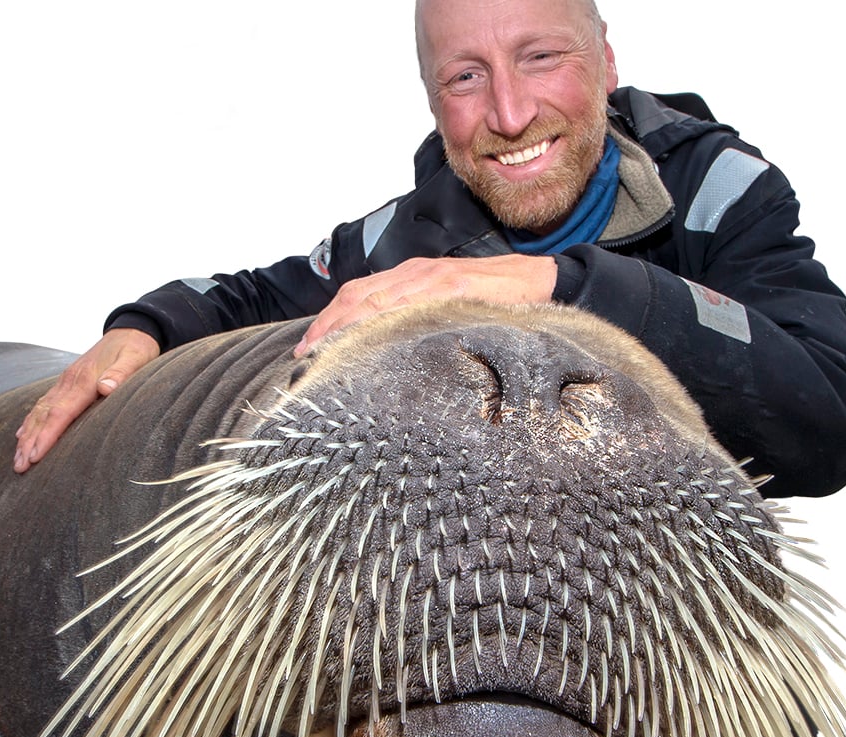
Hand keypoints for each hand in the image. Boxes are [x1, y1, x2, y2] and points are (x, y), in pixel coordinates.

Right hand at [13, 328, 158, 472]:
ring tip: (17, 459)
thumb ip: (121, 373)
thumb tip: (106, 387)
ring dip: (26, 435)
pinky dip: (31, 421)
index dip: (47, 435)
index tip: (35, 456)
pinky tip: (22, 434)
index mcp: (85, 379)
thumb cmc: (137, 347)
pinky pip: (44, 403)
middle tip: (20, 467)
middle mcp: (70, 381)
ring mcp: (66, 381)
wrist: (131, 329)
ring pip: (40, 411)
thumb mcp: (136, 358)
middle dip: (30, 442)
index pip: (61, 412)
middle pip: (44, 415)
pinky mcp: (68, 382)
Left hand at [294, 254, 556, 355]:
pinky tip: (368, 339)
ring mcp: (433, 279)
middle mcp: (415, 273)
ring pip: (376, 300)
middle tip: (304, 354)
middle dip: (327, 325)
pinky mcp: (453, 287)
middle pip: (357, 296)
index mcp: (412, 277)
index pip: (359, 294)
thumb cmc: (496, 298)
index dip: (330, 318)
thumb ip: (421, 318)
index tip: (308, 345)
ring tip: (323, 351)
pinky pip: (410, 304)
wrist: (541, 280)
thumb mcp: (450, 305)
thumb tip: (390, 350)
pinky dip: (383, 321)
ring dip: (345, 326)